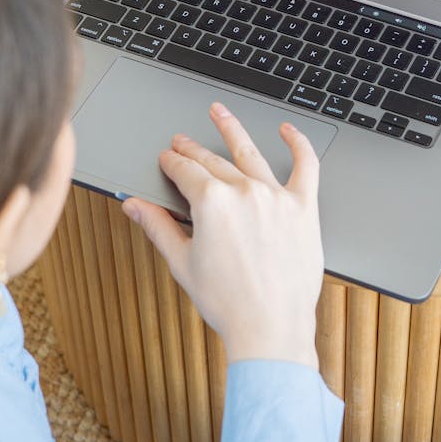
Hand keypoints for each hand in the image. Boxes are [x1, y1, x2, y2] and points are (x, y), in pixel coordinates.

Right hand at [121, 102, 322, 368]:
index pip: (185, 170)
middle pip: (213, 161)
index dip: (171, 162)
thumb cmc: (228, 303)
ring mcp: (276, 197)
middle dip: (192, 149)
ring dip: (232, 129)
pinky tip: (289, 131)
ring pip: (250, 153)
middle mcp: (244, 191)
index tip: (166, 158)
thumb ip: (158, 227)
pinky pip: (306, 166)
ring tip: (220, 113)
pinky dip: (298, 144)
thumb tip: (134, 206)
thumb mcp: (183, 263)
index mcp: (211, 203)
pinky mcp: (303, 208)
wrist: (270, 329)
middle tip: (182, 142)